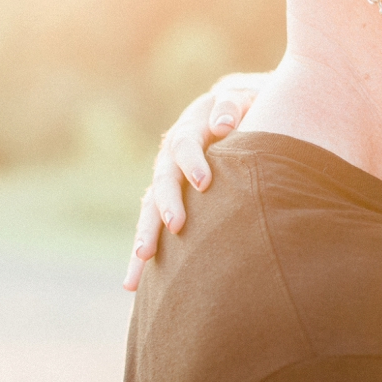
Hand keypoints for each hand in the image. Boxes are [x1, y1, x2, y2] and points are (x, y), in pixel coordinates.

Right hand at [122, 73, 268, 290]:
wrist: (235, 114)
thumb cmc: (248, 107)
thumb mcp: (244, 97)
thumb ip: (233, 106)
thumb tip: (223, 124)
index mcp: (190, 130)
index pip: (185, 145)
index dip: (193, 162)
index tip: (204, 182)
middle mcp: (171, 158)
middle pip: (163, 180)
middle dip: (167, 203)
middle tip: (175, 225)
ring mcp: (167, 183)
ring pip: (150, 209)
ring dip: (146, 234)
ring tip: (142, 261)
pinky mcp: (169, 204)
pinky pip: (153, 230)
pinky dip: (144, 256)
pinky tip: (133, 285)